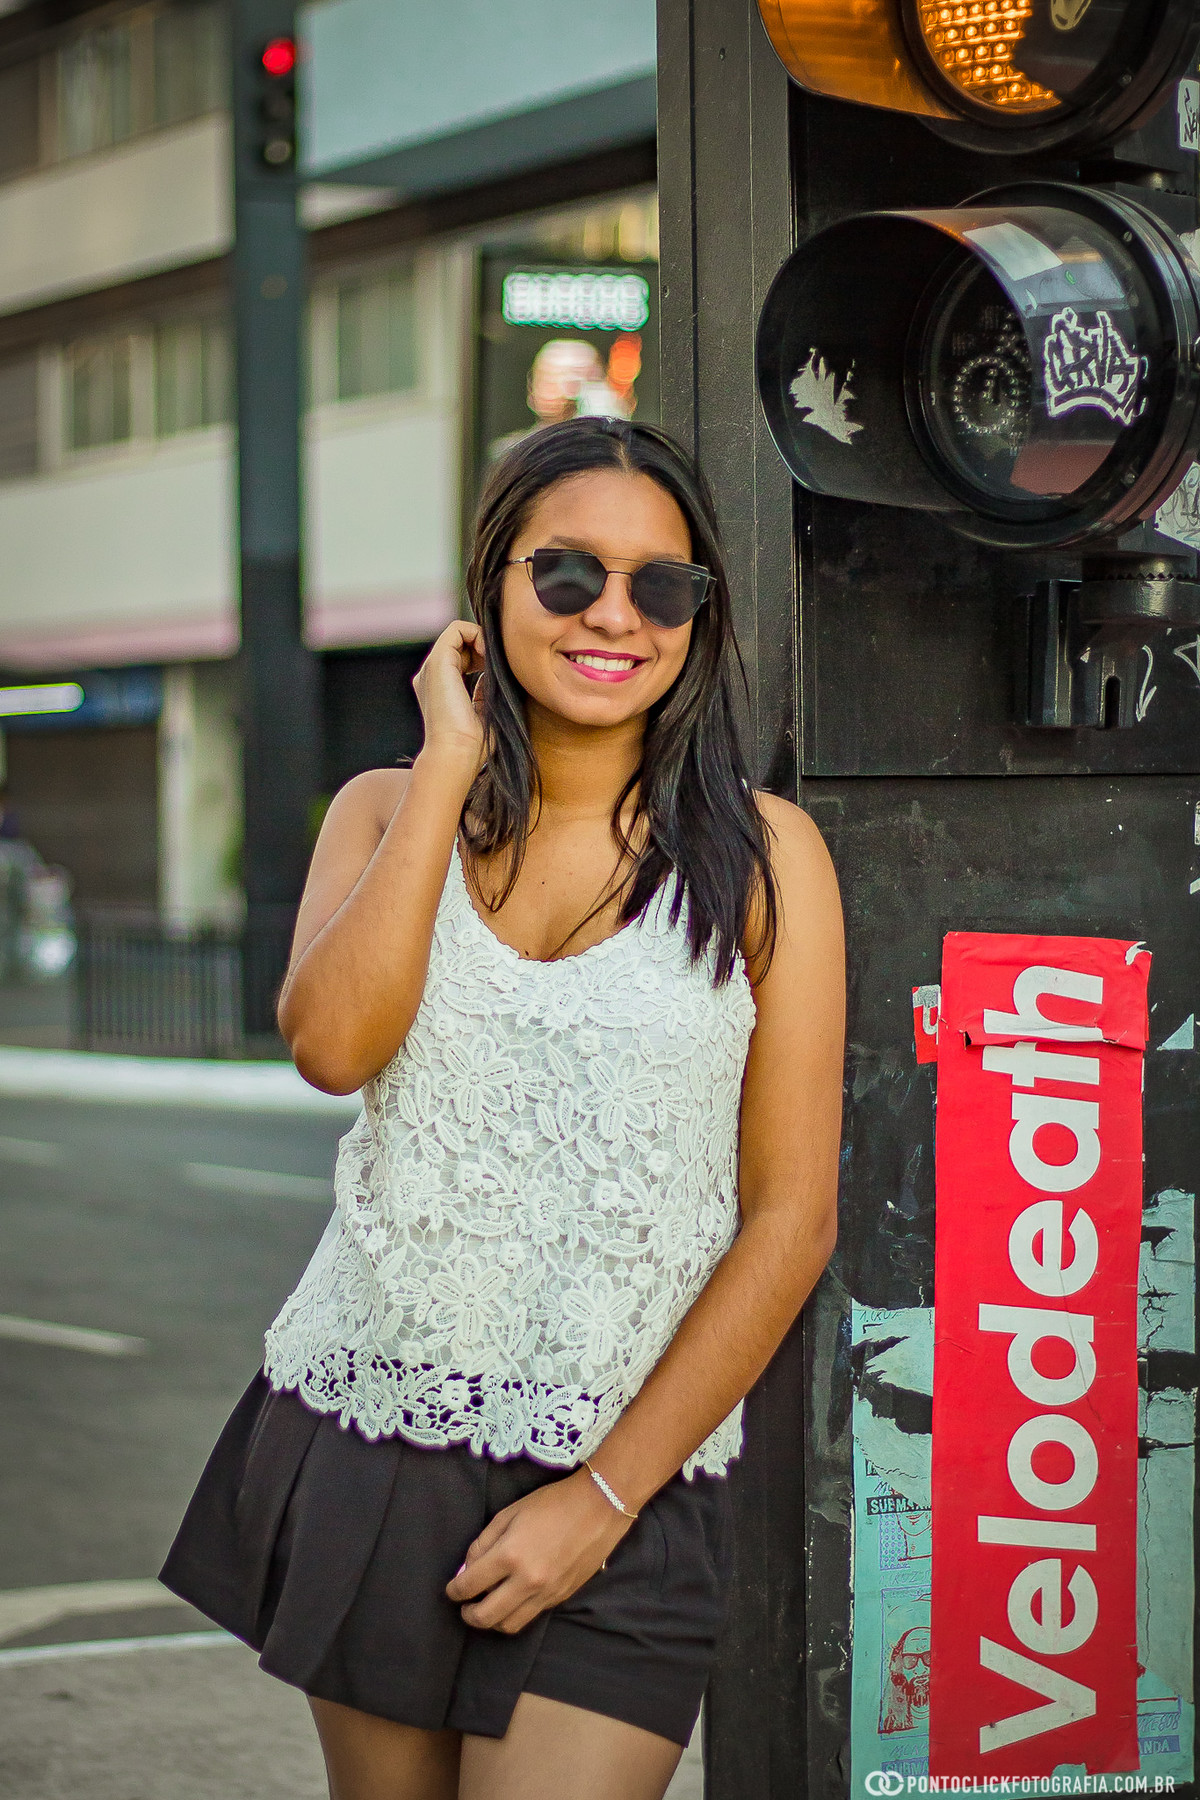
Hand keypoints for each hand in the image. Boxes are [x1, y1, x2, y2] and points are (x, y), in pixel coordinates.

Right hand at [412, 620, 486, 776]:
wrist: (456, 753)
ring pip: (458, 633)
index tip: (500, 670)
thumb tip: (491, 674)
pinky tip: (489, 654)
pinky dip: (477, 633)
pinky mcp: (438, 661)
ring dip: (482, 639)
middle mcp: (432, 676)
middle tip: (501, 664)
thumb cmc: (473, 745)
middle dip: (485, 647)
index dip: (484, 657)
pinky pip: (456, 629)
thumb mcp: (483, 713)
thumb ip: (484, 691)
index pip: (463, 659)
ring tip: (495, 659)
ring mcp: (432, 668)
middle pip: (461, 644)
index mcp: (440, 689)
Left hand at [444, 1469, 632, 1633]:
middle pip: (485, 1617)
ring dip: (491, 1621)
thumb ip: (483, 1543)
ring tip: (486, 1606)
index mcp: (510, 1555)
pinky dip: (514, 1615)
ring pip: (508, 1626)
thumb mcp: (510, 1513)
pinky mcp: (560, 1598)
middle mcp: (526, 1581)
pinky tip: (511, 1600)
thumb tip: (466, 1569)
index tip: (452, 1589)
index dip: (454, 1590)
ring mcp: (545, 1593)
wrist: (599, 1507)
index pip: (469, 1585)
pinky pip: (530, 1617)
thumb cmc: (552, 1503)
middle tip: (464, 1605)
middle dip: (468, 1614)